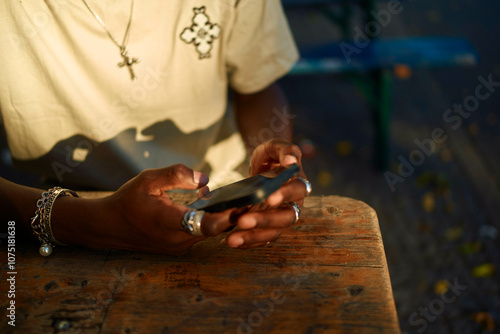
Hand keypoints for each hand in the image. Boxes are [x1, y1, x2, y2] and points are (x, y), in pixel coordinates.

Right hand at [56, 164, 236, 255]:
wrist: (108, 226)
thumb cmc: (128, 200)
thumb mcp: (148, 179)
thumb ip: (177, 175)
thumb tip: (206, 179)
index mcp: (168, 222)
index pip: (206, 225)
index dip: (227, 215)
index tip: (243, 203)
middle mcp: (176, 240)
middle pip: (214, 229)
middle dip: (231, 214)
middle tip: (249, 197)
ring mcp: (177, 247)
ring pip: (209, 233)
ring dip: (222, 218)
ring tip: (237, 199)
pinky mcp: (177, 248)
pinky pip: (200, 235)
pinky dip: (210, 222)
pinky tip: (216, 207)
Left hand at [225, 138, 310, 248]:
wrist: (263, 165)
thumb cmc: (271, 156)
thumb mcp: (275, 146)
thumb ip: (285, 150)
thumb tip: (291, 160)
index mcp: (298, 183)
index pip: (297, 191)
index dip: (285, 195)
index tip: (269, 198)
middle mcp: (293, 204)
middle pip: (286, 217)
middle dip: (264, 220)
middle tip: (242, 221)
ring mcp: (280, 217)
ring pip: (274, 232)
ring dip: (253, 236)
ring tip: (232, 239)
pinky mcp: (268, 227)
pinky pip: (262, 239)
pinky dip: (248, 242)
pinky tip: (232, 242)